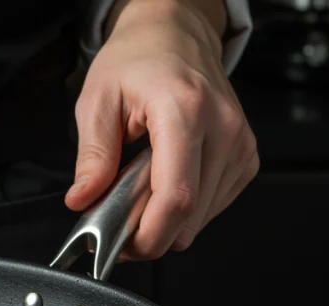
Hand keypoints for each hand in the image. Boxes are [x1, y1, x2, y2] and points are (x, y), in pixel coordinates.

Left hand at [64, 0, 257, 259]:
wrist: (175, 35)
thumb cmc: (138, 60)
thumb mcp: (97, 101)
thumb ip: (92, 156)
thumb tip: (83, 199)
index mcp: (184, 111)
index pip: (177, 196)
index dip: (149, 234)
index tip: (123, 246)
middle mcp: (222, 128)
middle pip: (191, 215)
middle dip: (151, 233)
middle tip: (118, 223)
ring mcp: (240, 144)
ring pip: (203, 217)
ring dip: (167, 222)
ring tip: (139, 195)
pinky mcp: (246, 157)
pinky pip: (215, 205)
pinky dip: (187, 210)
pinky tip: (165, 184)